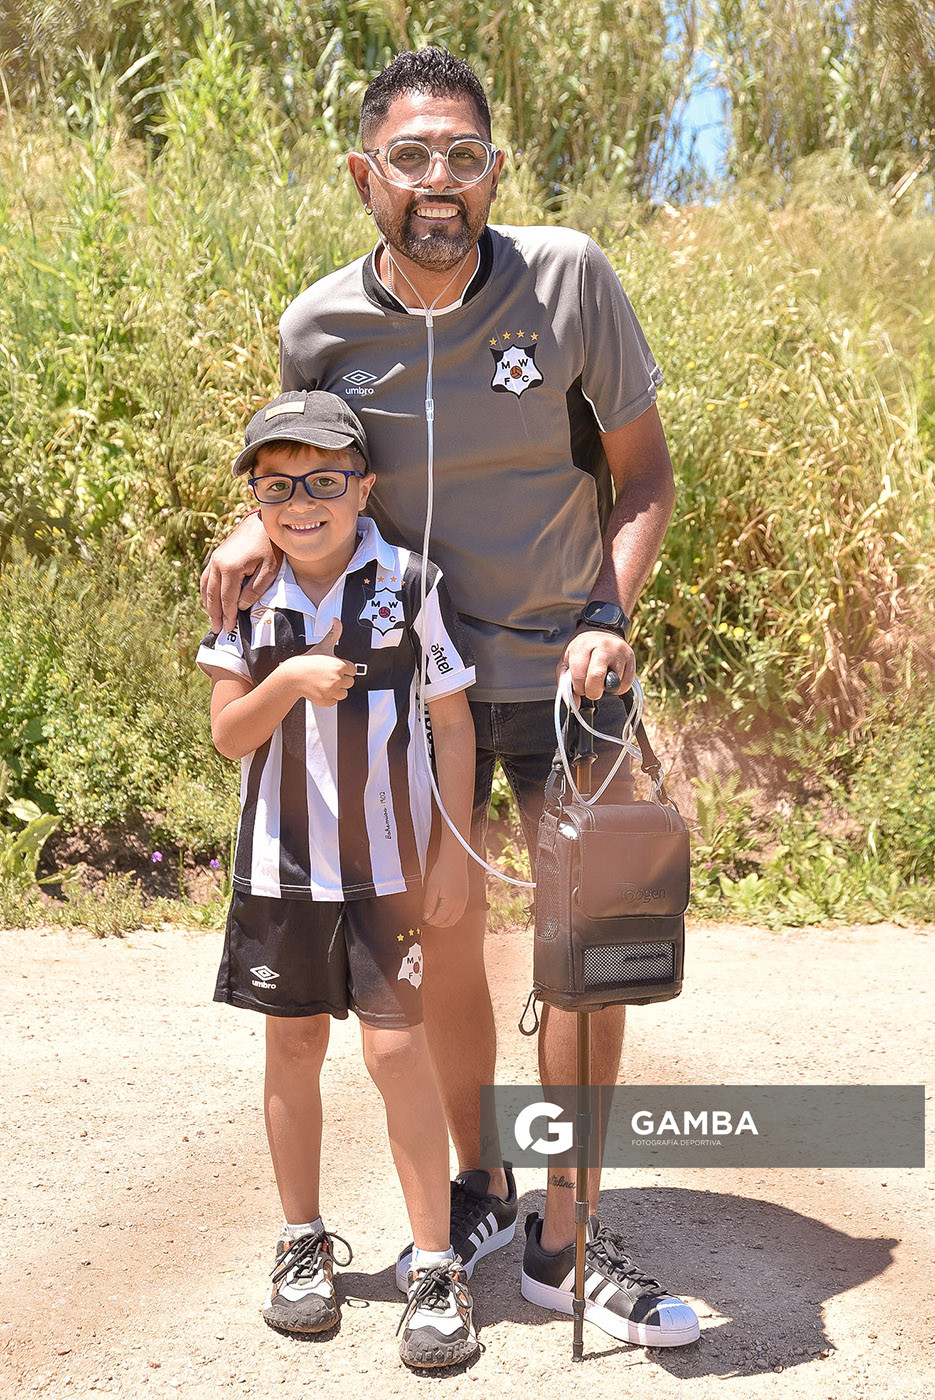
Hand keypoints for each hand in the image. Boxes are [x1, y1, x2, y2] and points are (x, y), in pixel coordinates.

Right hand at [200, 513, 281, 633]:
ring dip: (208, 604)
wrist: (262, 522)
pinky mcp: (216, 556)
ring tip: (212, 619)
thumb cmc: (269, 546)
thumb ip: (255, 590)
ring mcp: (215, 559)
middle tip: (217, 630)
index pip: (227, 599)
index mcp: (230, 568)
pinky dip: (206, 591)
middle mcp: (218, 564)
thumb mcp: (268, 570)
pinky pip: (206, 577)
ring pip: (206, 586)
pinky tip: (210, 600)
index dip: (228, 616)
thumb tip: (241, 606)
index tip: (229, 629)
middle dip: (215, 614)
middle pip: (213, 595)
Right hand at [284, 621, 356, 706]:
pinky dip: (330, 698)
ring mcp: (332, 691)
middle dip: (341, 679)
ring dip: (337, 689)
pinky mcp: (326, 701)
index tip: (334, 667)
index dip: (344, 668)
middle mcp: (337, 679)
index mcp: (340, 666)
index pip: (353, 670)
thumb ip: (334, 633)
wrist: (293, 676)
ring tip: (325, 682)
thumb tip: (336, 620)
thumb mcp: (323, 646)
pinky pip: (335, 701)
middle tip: (328, 675)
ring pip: (344, 693)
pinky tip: (321, 690)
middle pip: (350, 682)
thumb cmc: (308, 662)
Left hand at [422, 848, 468, 927]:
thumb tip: (426, 916)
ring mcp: (464, 901)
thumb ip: (429, 904)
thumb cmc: (443, 870)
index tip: (424, 918)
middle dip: (438, 923)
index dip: (430, 921)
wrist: (454, 859)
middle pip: (448, 922)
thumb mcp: (431, 888)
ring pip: (455, 919)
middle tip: (429, 919)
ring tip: (436, 917)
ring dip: (445, 921)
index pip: (439, 919)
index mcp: (451, 903)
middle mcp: (460, 904)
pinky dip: (452, 916)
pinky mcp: (465, 897)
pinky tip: (445, 912)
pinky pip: (460, 913)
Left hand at [559, 628, 634, 698]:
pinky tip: (612, 678)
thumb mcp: (567, 661)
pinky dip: (618, 687)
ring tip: (602, 678)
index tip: (580, 688)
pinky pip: (626, 683)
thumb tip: (573, 704)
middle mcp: (602, 646)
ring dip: (606, 688)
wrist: (600, 630)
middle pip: (597, 677)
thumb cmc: (582, 649)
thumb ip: (565, 683)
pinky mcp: (631, 657)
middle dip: (593, 692)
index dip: (579, 688)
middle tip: (591, 690)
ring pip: (613, 682)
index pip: (580, 676)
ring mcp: (619, 651)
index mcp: (583, 646)